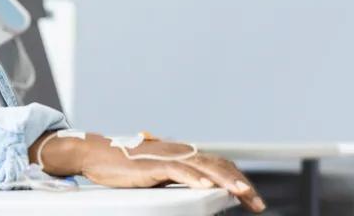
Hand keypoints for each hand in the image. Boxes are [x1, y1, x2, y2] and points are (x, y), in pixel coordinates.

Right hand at [32, 132, 265, 212]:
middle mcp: (180, 152)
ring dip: (225, 181)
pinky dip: (194, 179)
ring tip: (241, 193)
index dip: (238, 180)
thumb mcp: (159, 174)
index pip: (219, 166)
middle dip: (240, 184)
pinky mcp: (152, 165)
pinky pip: (178, 171)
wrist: (97, 154)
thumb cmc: (125, 166)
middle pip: (218, 166)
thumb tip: (201, 189)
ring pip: (203, 167)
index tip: (252, 198)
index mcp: (184, 154)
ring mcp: (167, 157)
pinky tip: (207, 188)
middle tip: (257, 202)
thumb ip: (179, 178)